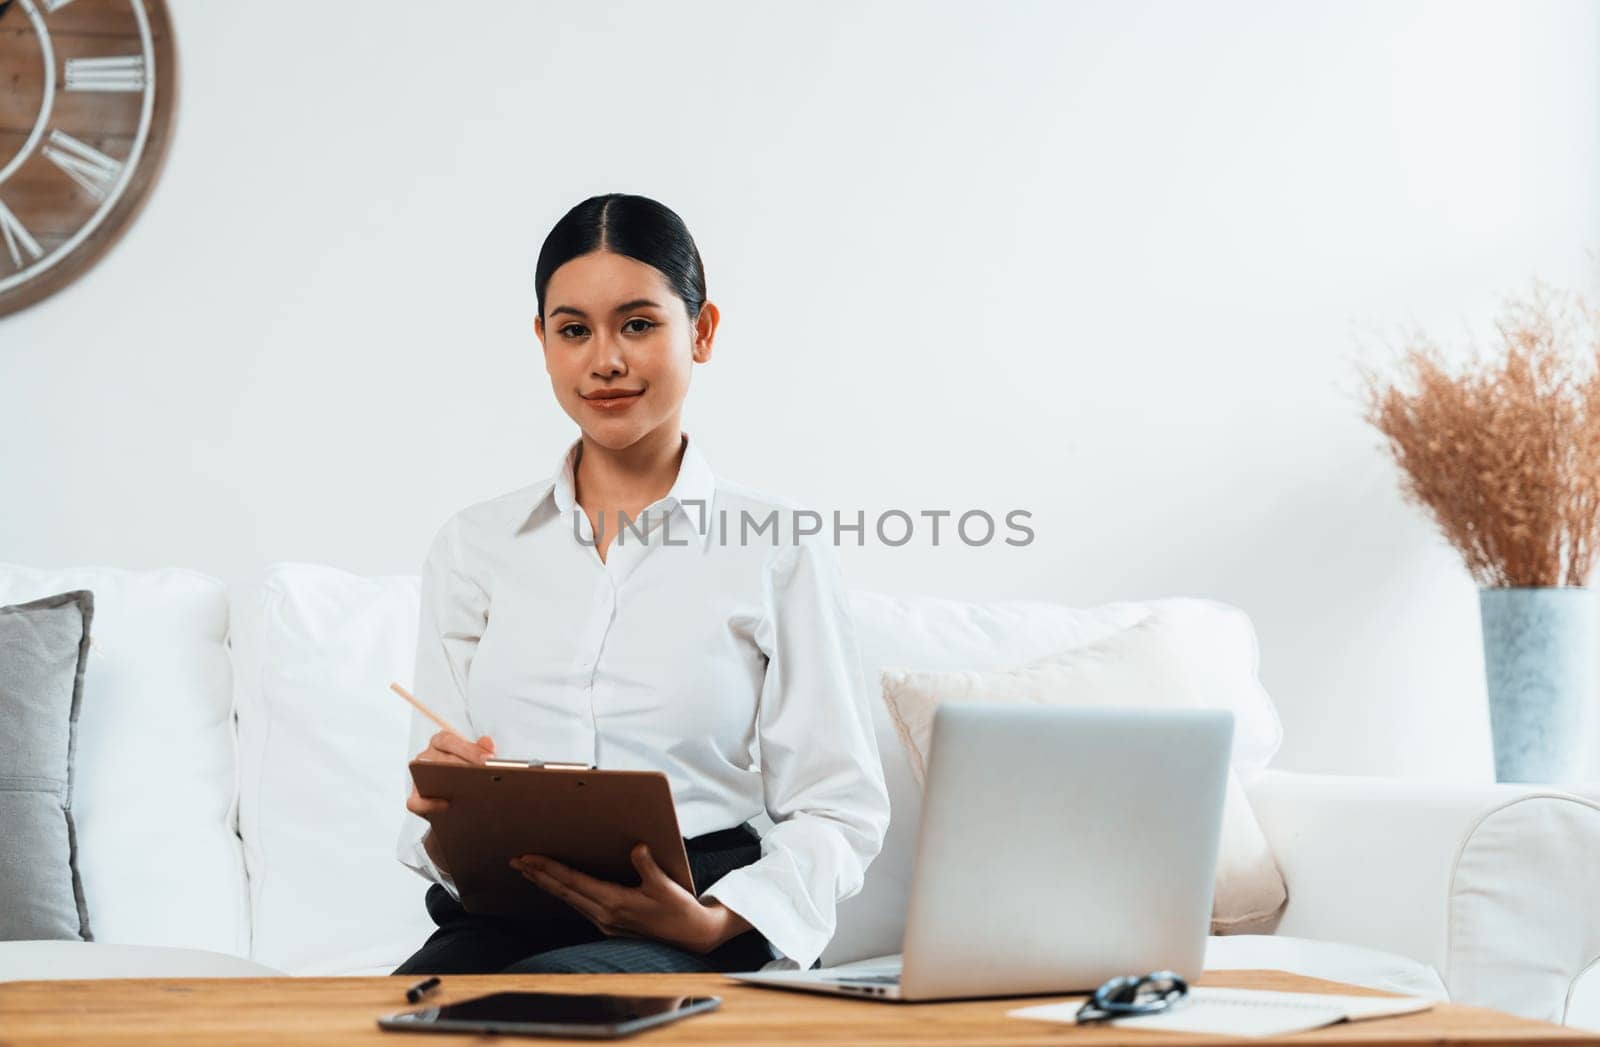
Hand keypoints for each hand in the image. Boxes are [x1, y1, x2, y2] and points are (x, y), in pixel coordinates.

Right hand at [407, 730, 495, 872]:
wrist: (457, 811)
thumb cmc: (469, 782)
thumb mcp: (477, 767)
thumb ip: (482, 754)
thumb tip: (489, 743)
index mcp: (441, 744)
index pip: (448, 739)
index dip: (468, 747)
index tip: (489, 758)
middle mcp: (426, 758)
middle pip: (438, 754)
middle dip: (463, 761)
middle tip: (486, 771)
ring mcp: (417, 779)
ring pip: (424, 773)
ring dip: (445, 778)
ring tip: (467, 787)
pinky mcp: (415, 800)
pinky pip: (415, 802)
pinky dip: (428, 804)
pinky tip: (446, 807)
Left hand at [511, 844, 752, 954]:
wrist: (692, 937)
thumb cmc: (679, 910)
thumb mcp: (665, 885)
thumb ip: (648, 866)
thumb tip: (636, 847)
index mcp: (615, 903)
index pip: (573, 882)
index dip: (549, 869)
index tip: (529, 858)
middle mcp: (605, 915)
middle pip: (563, 892)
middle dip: (537, 876)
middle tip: (515, 861)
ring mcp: (605, 922)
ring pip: (568, 900)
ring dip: (547, 884)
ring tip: (528, 871)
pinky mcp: (610, 925)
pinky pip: (579, 905)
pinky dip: (563, 892)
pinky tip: (556, 886)